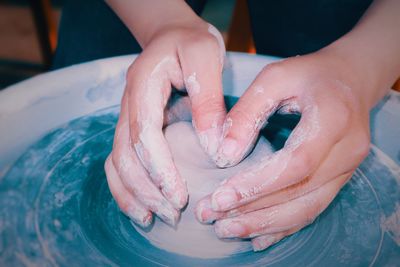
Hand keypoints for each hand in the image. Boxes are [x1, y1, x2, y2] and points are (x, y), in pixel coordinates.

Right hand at [105, 21, 226, 226]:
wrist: (170, 33)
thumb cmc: (191, 42)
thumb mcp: (206, 57)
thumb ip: (208, 101)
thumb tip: (214, 148)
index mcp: (142, 85)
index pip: (144, 134)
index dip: (159, 169)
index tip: (180, 197)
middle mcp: (128, 104)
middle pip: (125, 154)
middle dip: (146, 189)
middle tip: (172, 214)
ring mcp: (127, 116)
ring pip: (117, 161)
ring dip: (132, 193)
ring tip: (151, 219)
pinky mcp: (133, 125)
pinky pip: (122, 159)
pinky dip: (128, 185)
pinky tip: (143, 204)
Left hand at [195, 52, 370, 250]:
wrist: (350, 78)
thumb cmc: (308, 74)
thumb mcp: (274, 78)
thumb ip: (246, 113)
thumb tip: (224, 155)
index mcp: (333, 118)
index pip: (296, 164)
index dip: (257, 185)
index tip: (220, 196)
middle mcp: (347, 149)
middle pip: (300, 193)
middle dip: (253, 210)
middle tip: (212, 217)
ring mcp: (347, 167)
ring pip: (307, 209)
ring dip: (264, 224)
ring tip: (226, 229)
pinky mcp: (341, 177)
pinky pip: (313, 209)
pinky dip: (283, 226)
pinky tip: (257, 236)